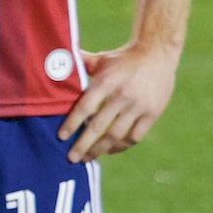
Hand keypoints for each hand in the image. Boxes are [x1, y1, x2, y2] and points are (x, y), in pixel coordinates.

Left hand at [60, 38, 180, 161]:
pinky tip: (109, 150)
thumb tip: (55, 61)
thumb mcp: (101, 59)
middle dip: (83, 144)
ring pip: (117, 134)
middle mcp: (123, 95)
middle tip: (71, 158)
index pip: (85, 107)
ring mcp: (139, 106)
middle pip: (99, 126)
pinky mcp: (153, 113)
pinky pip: (135, 136)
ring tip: (88, 158)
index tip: (61, 137)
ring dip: (101, 149)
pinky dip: (121, 146)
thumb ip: (80, 65)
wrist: (158, 53)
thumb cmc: (123, 58)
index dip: (72, 124)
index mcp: (107, 81)